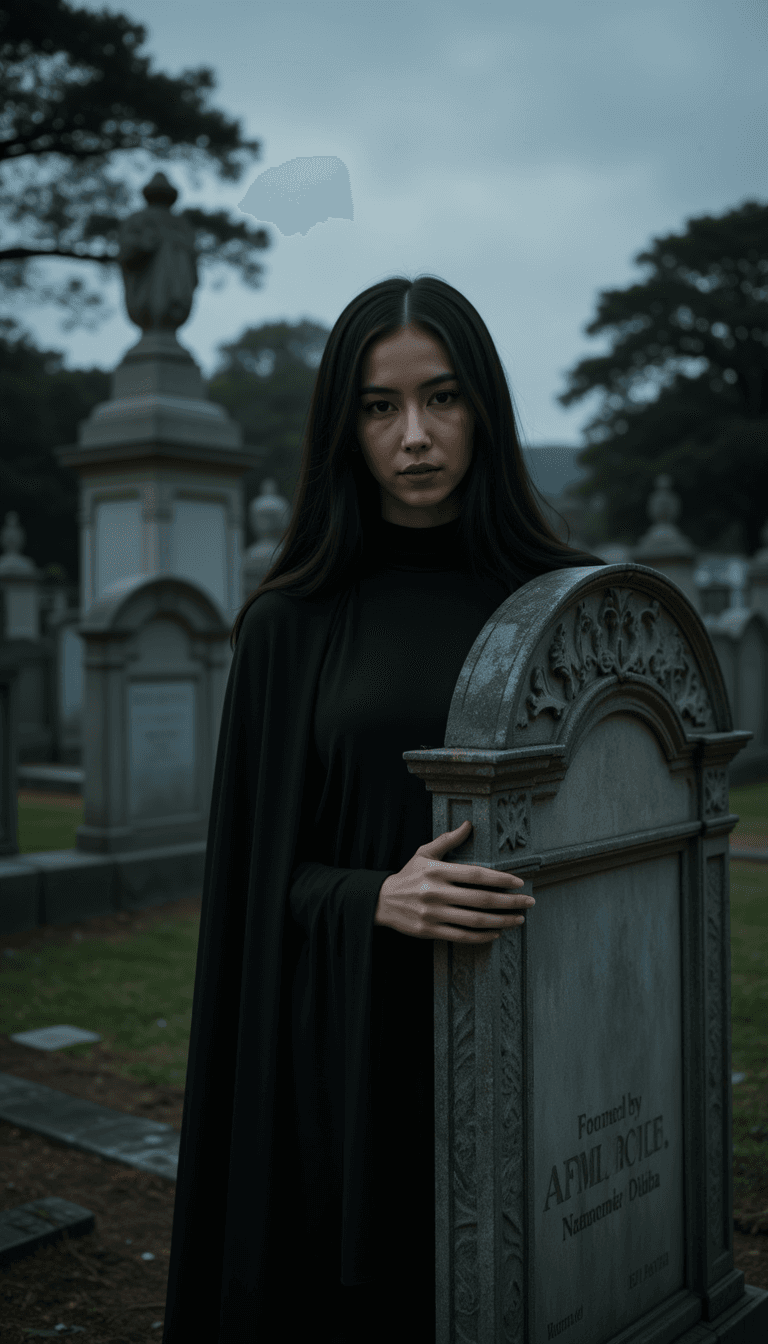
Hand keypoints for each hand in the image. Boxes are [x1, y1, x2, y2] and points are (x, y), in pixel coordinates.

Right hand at [374, 820, 533, 942]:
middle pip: (481, 899)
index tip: (519, 883)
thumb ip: (448, 841)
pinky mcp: (430, 931)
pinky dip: (481, 936)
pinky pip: (461, 936)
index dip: (500, 879)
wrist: (381, 901)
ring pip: (475, 920)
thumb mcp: (424, 853)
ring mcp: (433, 914)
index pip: (476, 875)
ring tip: (519, 920)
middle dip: (510, 902)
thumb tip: (469, 824)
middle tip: (529, 902)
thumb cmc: (408, 875)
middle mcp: (436, 893)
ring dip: (502, 922)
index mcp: (437, 871)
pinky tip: (496, 933)